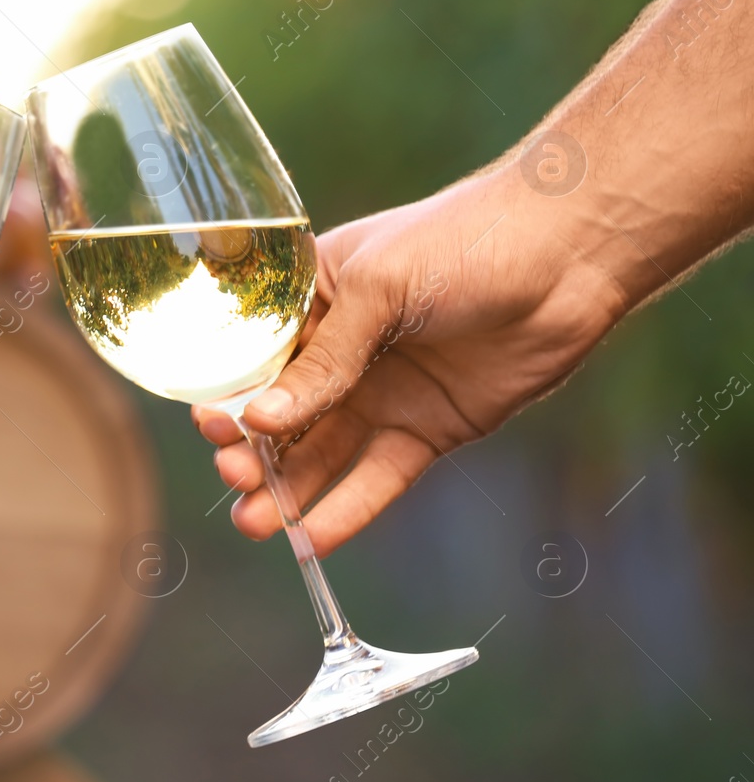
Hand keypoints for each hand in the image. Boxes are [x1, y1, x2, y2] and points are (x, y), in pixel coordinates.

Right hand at [192, 170, 627, 553]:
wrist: (570, 253)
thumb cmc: (464, 241)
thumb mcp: (379, 290)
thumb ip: (324, 362)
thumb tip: (261, 421)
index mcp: (314, 300)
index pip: (255, 359)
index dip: (229, 396)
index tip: (212, 428)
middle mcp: (341, 352)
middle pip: (282, 415)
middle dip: (252, 451)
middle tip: (236, 476)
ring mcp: (384, 394)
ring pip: (322, 454)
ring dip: (286, 491)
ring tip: (254, 524)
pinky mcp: (429, 430)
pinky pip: (379, 477)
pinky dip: (347, 510)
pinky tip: (311, 541)